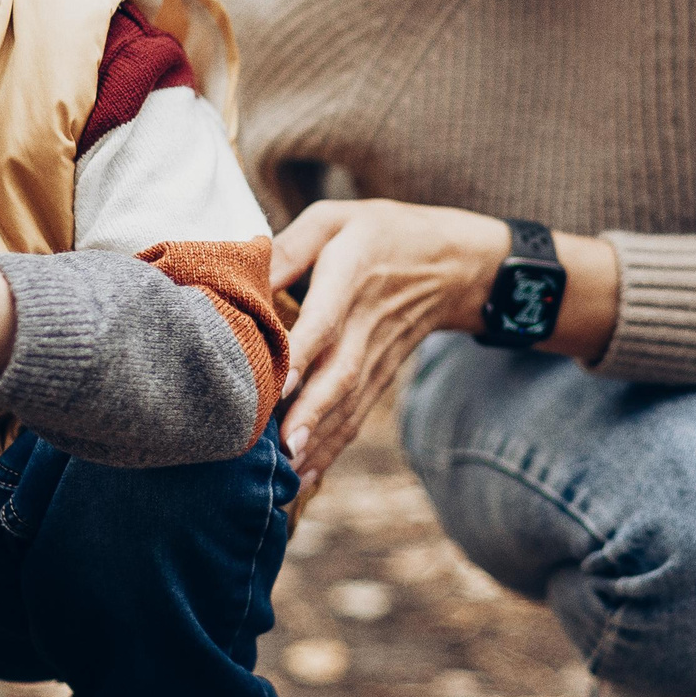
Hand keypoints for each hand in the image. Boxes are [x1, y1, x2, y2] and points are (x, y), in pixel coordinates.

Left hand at [269, 200, 509, 492]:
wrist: (453, 264)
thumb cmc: (380, 233)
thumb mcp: (336, 219)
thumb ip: (289, 246)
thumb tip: (242, 269)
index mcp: (353, 276)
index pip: (326, 320)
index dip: (302, 354)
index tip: (277, 386)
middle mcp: (367, 324)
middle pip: (341, 375)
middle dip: (312, 414)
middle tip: (282, 446)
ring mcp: (378, 357)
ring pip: (349, 405)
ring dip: (319, 440)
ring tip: (287, 475)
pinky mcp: (381, 377)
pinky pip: (357, 416)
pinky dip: (333, 448)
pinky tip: (305, 477)